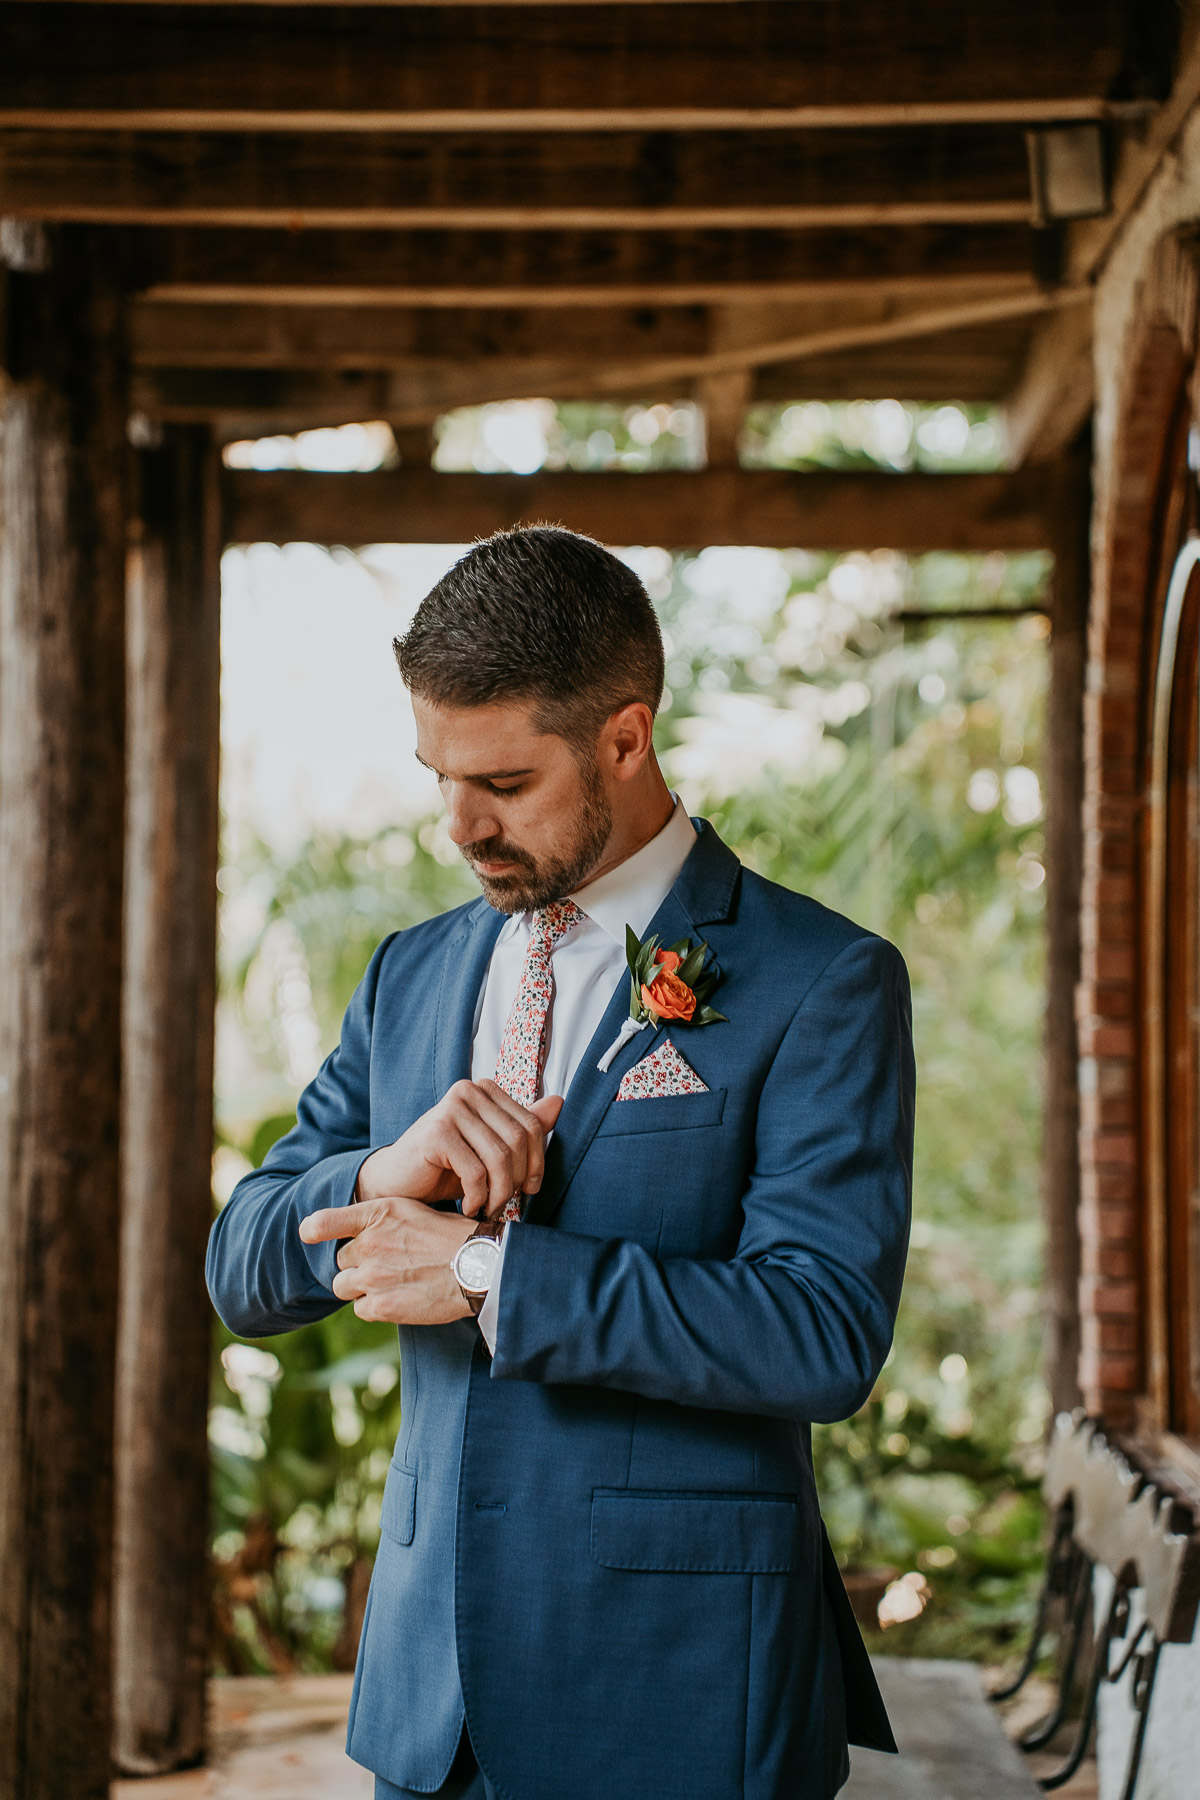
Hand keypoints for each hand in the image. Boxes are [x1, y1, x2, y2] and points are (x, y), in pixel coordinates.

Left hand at [299, 1195, 476, 1325]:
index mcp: (379, 1213)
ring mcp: (373, 1275)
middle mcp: (370, 1242)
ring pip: (344, 1286)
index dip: (313, 1229)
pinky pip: (361, 1309)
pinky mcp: (380, 1305)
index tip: (308, 1233)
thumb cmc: (454, 1237)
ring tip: (392, 1284)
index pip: (325, 1221)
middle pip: (342, 1259)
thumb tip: (361, 1235)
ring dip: (362, 1287)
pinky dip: (375, 1307)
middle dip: (358, 1264)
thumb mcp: (417, 1211)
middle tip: (388, 1266)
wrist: (480, 1267)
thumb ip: (384, 1222)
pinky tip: (400, 1298)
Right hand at [356, 1079, 562, 1218]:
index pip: (531, 1125)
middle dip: (516, 1181)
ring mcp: (451, 1109)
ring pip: (499, 1158)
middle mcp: (468, 1091)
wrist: (395, 1181)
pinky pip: (475, 1172)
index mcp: (484, 1089)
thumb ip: (521, 1128)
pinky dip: (476, 1197)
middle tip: (504, 1204)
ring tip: (488, 1208)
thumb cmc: (444, 1166)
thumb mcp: (489, 1149)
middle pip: (518, 1141)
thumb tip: (559, 1103)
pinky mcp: (436, 1133)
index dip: (537, 1162)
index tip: (528, 1189)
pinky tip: (467, 1206)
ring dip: (498, 1193)